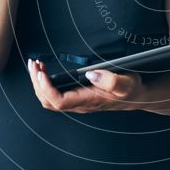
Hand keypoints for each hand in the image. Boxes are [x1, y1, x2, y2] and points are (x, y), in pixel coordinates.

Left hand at [27, 58, 145, 112]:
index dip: (47, 89)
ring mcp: (76, 102)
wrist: (135, 97)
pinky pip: (53, 95)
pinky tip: (45, 72)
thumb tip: (90, 74)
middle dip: (37, 84)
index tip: (42, 73)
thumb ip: (111, 80)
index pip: (59, 101)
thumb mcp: (127, 83)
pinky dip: (44, 84)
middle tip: (34, 64)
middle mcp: (79, 104)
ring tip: (36, 66)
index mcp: (88, 100)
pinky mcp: (76, 97)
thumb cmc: (130, 90)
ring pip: (48, 100)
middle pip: (48, 101)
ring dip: (38, 84)